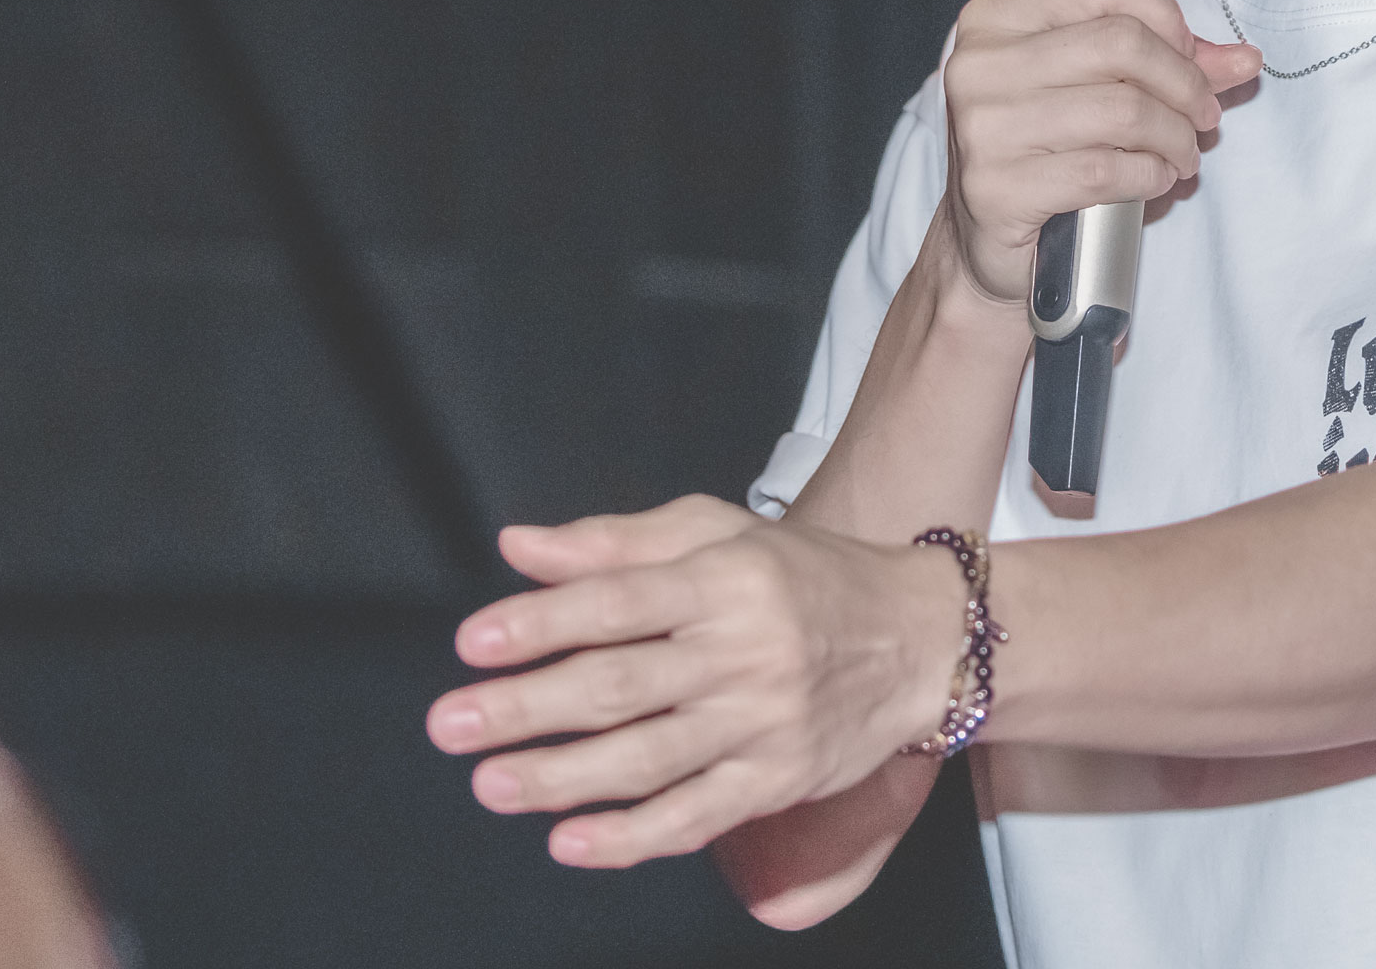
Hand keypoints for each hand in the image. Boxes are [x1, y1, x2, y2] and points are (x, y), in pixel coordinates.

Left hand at [423, 495, 970, 867]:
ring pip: (648, 757)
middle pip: (622, 683)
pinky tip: (573, 842)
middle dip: (528, 706)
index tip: (474, 642)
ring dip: (561, 776)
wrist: (922, 638)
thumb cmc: (809, 578)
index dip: (542, 621)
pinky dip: (631, 837)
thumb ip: (617, 541)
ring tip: (492, 783)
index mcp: (726, 580)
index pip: (620, 601)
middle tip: (454, 723)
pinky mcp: (777, 781)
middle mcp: (744, 651)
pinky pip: (696, 816)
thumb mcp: (720, 534)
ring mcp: (762, 722)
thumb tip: (520, 547)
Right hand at [941, 0, 1260, 302]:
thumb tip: (1244, 58)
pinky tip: (1157, 178)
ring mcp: (983, 128)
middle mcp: (980, 65)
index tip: (1190, 53)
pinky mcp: (997, 189)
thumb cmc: (1043, 149)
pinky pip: (1105, 169)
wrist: (985, 239)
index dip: (1164, 15)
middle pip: (1120, 43)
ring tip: (1184, 152)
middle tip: (1204, 113)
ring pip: (1122, 110)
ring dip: (1175, 135)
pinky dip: (1150, 174)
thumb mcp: (1092, 87)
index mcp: (995, 19)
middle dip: (1184, 82)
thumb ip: (1165, 61)